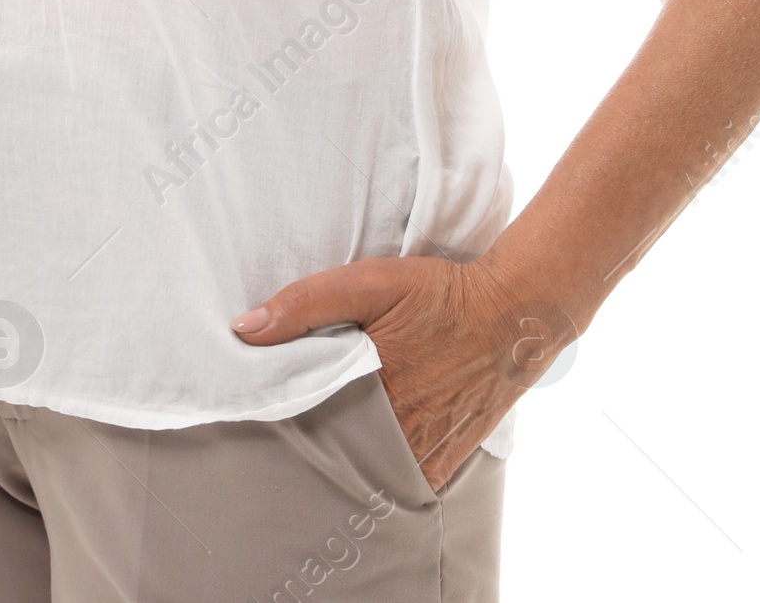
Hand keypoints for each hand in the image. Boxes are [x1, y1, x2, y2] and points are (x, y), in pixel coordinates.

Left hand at [231, 255, 576, 490]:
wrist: (514, 315)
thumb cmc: (440, 295)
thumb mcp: (371, 283)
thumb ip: (306, 303)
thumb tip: (244, 329)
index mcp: (370, 394)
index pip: (304, 424)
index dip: (281, 415)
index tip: (264, 403)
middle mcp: (398, 436)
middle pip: (334, 451)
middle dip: (312, 437)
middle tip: (294, 416)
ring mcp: (425, 454)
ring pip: (367, 468)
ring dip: (349, 453)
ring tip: (331, 428)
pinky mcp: (445, 460)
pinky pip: (401, 476)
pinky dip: (383, 464)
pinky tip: (372, 439)